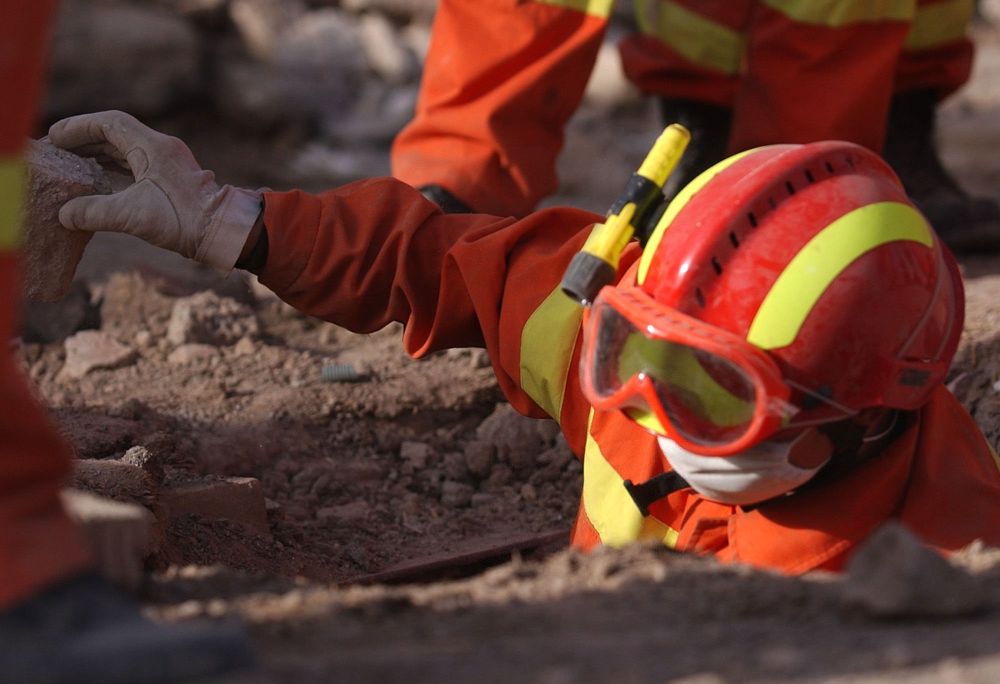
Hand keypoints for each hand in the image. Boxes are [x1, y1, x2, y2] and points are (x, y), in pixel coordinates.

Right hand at [48, 110, 261, 271]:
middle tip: (55, 151)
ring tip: (70, 164)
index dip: (78, 127)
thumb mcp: (132, 215)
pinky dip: (114, 169)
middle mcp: (161, 148)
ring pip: (125, 150)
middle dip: (83, 140)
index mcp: (153, 146)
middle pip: (115, 134)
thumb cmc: (184, 220)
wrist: (224, 232)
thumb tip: (65, 214)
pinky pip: (136, 165)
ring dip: (98, 154)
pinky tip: (98, 180)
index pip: (109, 123)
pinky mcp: (172, 179)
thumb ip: (93, 212)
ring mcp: (168, 163)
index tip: (55, 137)